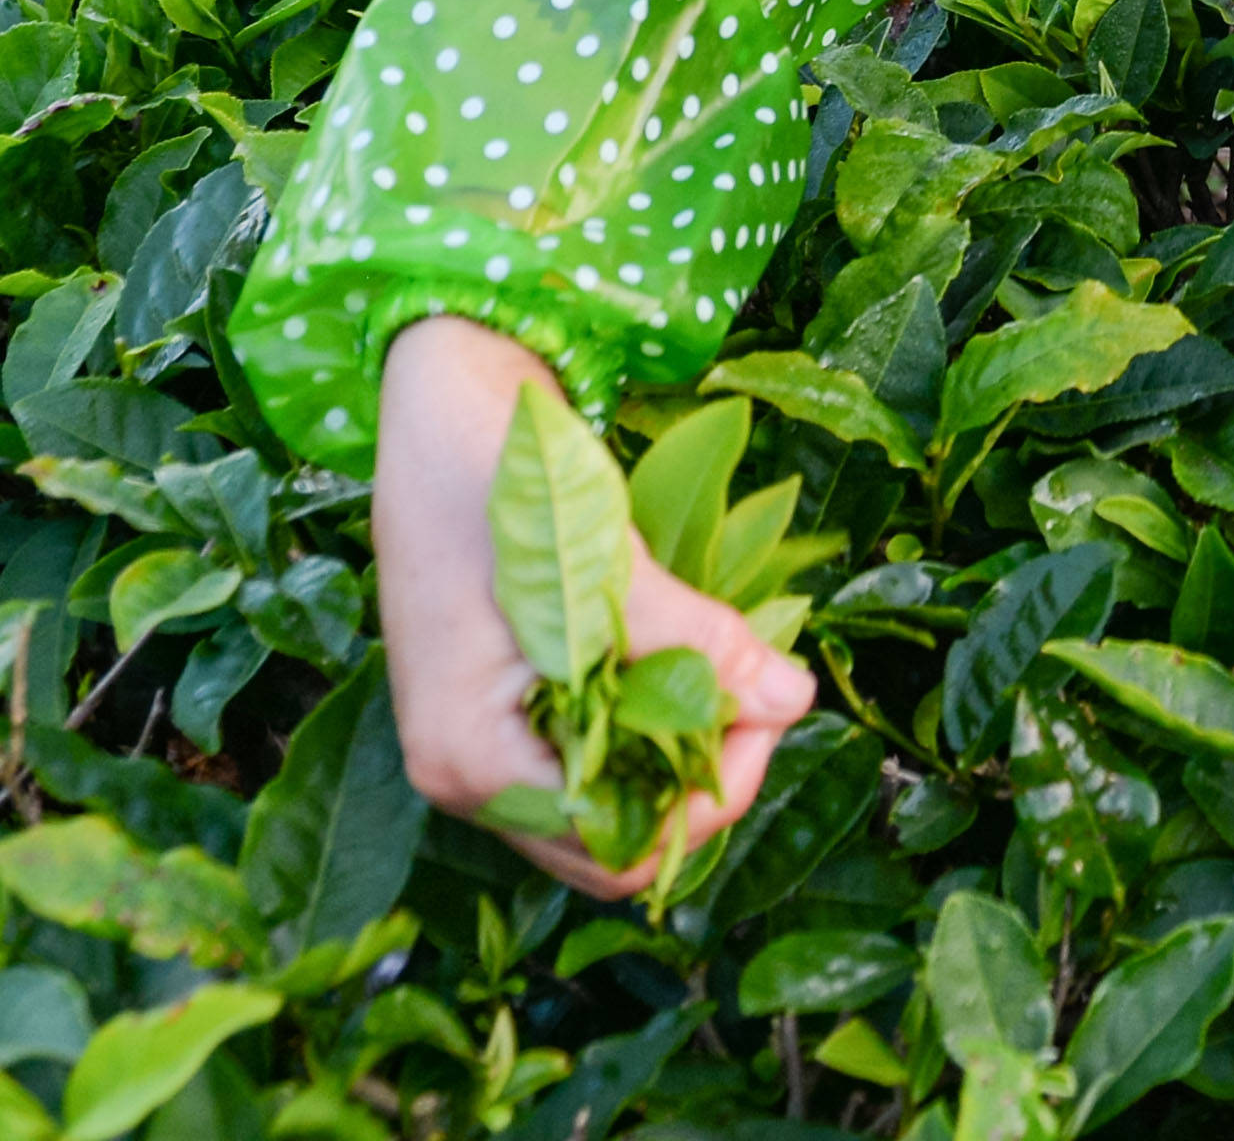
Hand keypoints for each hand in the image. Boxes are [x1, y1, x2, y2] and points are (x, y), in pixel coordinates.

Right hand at [372, 315, 818, 897]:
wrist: (440, 388)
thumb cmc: (493, 465)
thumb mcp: (597, 557)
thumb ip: (694, 641)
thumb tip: (793, 699)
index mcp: (468, 758)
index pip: (612, 845)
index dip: (708, 794)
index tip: (771, 705)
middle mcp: (463, 771)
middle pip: (610, 841)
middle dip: (699, 780)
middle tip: (765, 691)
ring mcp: (478, 739)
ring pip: (606, 801)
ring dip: (679, 753)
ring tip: (740, 673)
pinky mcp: (502, 700)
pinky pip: (591, 752)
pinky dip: (650, 723)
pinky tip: (696, 663)